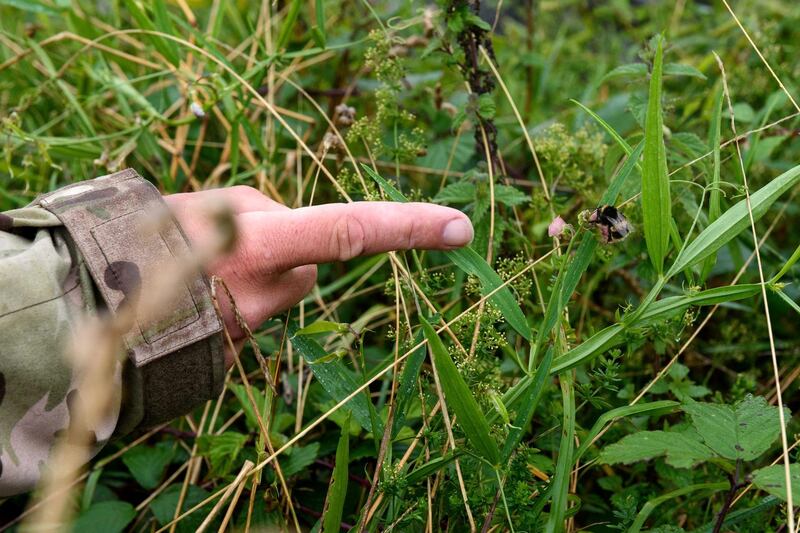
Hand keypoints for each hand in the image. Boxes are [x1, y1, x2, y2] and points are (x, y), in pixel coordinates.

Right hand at [165, 186, 472, 364]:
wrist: (86, 308)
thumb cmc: (142, 241)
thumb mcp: (209, 203)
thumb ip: (266, 214)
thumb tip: (296, 238)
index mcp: (260, 247)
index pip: (350, 230)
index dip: (408, 227)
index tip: (460, 227)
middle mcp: (266, 296)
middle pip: (309, 267)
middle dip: (286, 249)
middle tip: (224, 242)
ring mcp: (252, 333)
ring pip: (281, 289)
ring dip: (258, 275)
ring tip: (201, 269)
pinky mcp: (237, 356)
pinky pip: (254, 314)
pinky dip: (236, 301)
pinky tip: (199, 296)